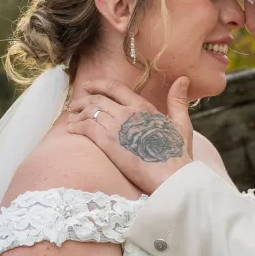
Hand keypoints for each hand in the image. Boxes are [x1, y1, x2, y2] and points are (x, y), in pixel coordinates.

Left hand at [66, 77, 193, 194]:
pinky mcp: (107, 142)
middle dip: (83, 100)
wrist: (171, 175)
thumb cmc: (177, 154)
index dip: (98, 85)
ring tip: (71, 118)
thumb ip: (177, 101)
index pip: (115, 88)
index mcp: (143, 106)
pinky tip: (71, 129)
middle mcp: (127, 112)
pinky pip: (86, 128)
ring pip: (89, 112)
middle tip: (74, 105)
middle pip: (98, 99)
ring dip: (77, 114)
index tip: (88, 87)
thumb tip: (183, 80)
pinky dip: (76, 126)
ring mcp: (116, 126)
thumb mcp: (181, 123)